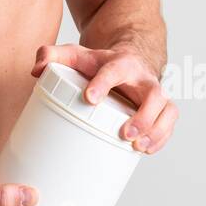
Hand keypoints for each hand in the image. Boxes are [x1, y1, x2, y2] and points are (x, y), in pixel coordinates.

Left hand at [32, 41, 178, 155]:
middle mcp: (143, 78)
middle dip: (143, 116)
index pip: (114, 70)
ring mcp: (155, 94)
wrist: (128, 60)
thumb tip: (36, 70)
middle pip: (153, 94)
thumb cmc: (98, 63)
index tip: (89, 99)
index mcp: (121, 62)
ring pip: (167, 109)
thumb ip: (51, 55)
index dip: (103, 83)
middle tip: (125, 134)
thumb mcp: (75, 54)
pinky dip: (162, 137)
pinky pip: (169, 122)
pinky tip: (146, 151)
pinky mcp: (161, 108)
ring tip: (138, 148)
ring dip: (156, 130)